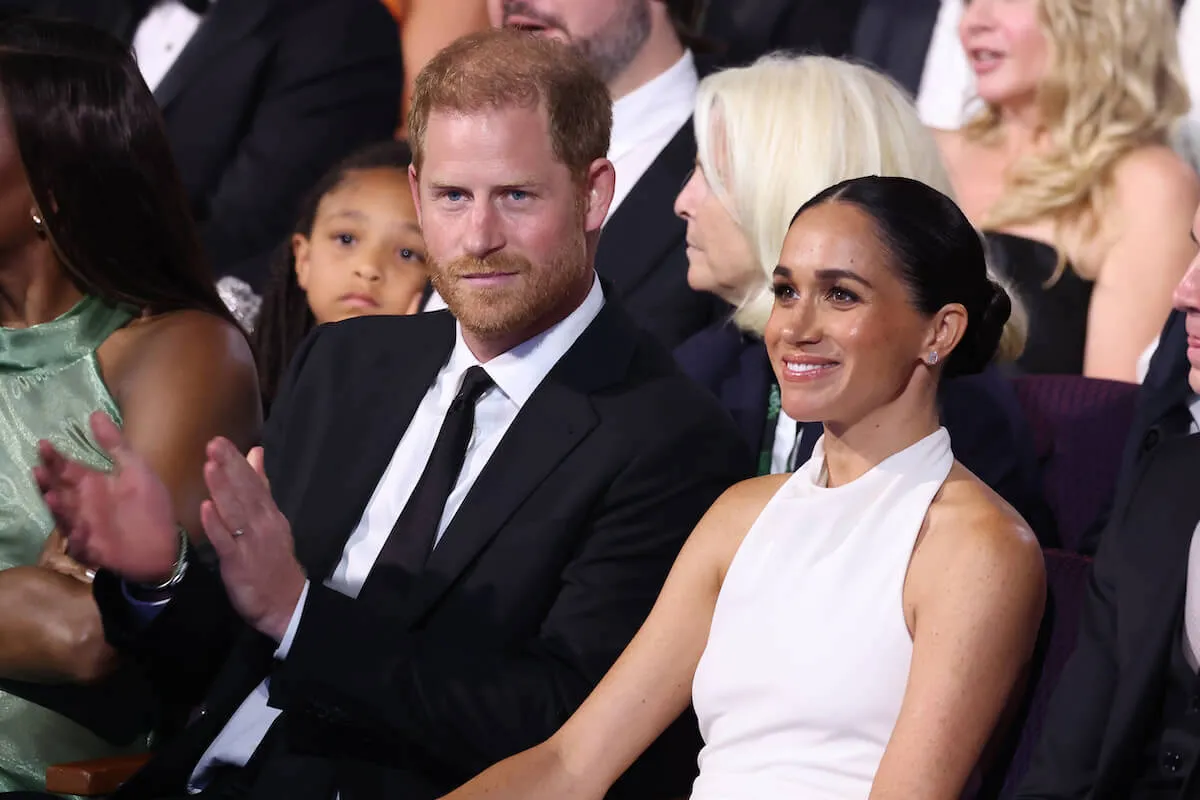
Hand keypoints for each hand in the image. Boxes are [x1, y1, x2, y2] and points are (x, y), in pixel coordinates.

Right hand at [34, 412, 179, 583]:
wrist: (163, 545)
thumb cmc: (150, 505)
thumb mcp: (136, 469)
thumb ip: (116, 445)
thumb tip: (95, 414)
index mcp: (93, 484)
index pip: (67, 468)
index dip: (54, 457)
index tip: (44, 444)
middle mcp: (83, 504)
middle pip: (58, 490)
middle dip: (47, 481)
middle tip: (39, 469)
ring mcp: (84, 526)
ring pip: (63, 515)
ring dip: (57, 507)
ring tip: (51, 495)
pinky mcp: (91, 548)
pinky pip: (79, 542)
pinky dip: (76, 536)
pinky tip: (77, 528)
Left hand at [201, 439, 305, 641]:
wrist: (286, 603)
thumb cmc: (273, 560)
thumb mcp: (271, 519)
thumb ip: (261, 486)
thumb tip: (255, 453)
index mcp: (269, 513)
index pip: (254, 482)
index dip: (237, 462)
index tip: (220, 441)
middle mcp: (262, 524)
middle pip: (245, 492)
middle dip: (229, 468)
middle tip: (213, 444)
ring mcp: (251, 543)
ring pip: (235, 512)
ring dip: (222, 489)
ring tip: (210, 467)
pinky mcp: (238, 563)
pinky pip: (226, 542)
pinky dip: (217, 525)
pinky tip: (206, 509)